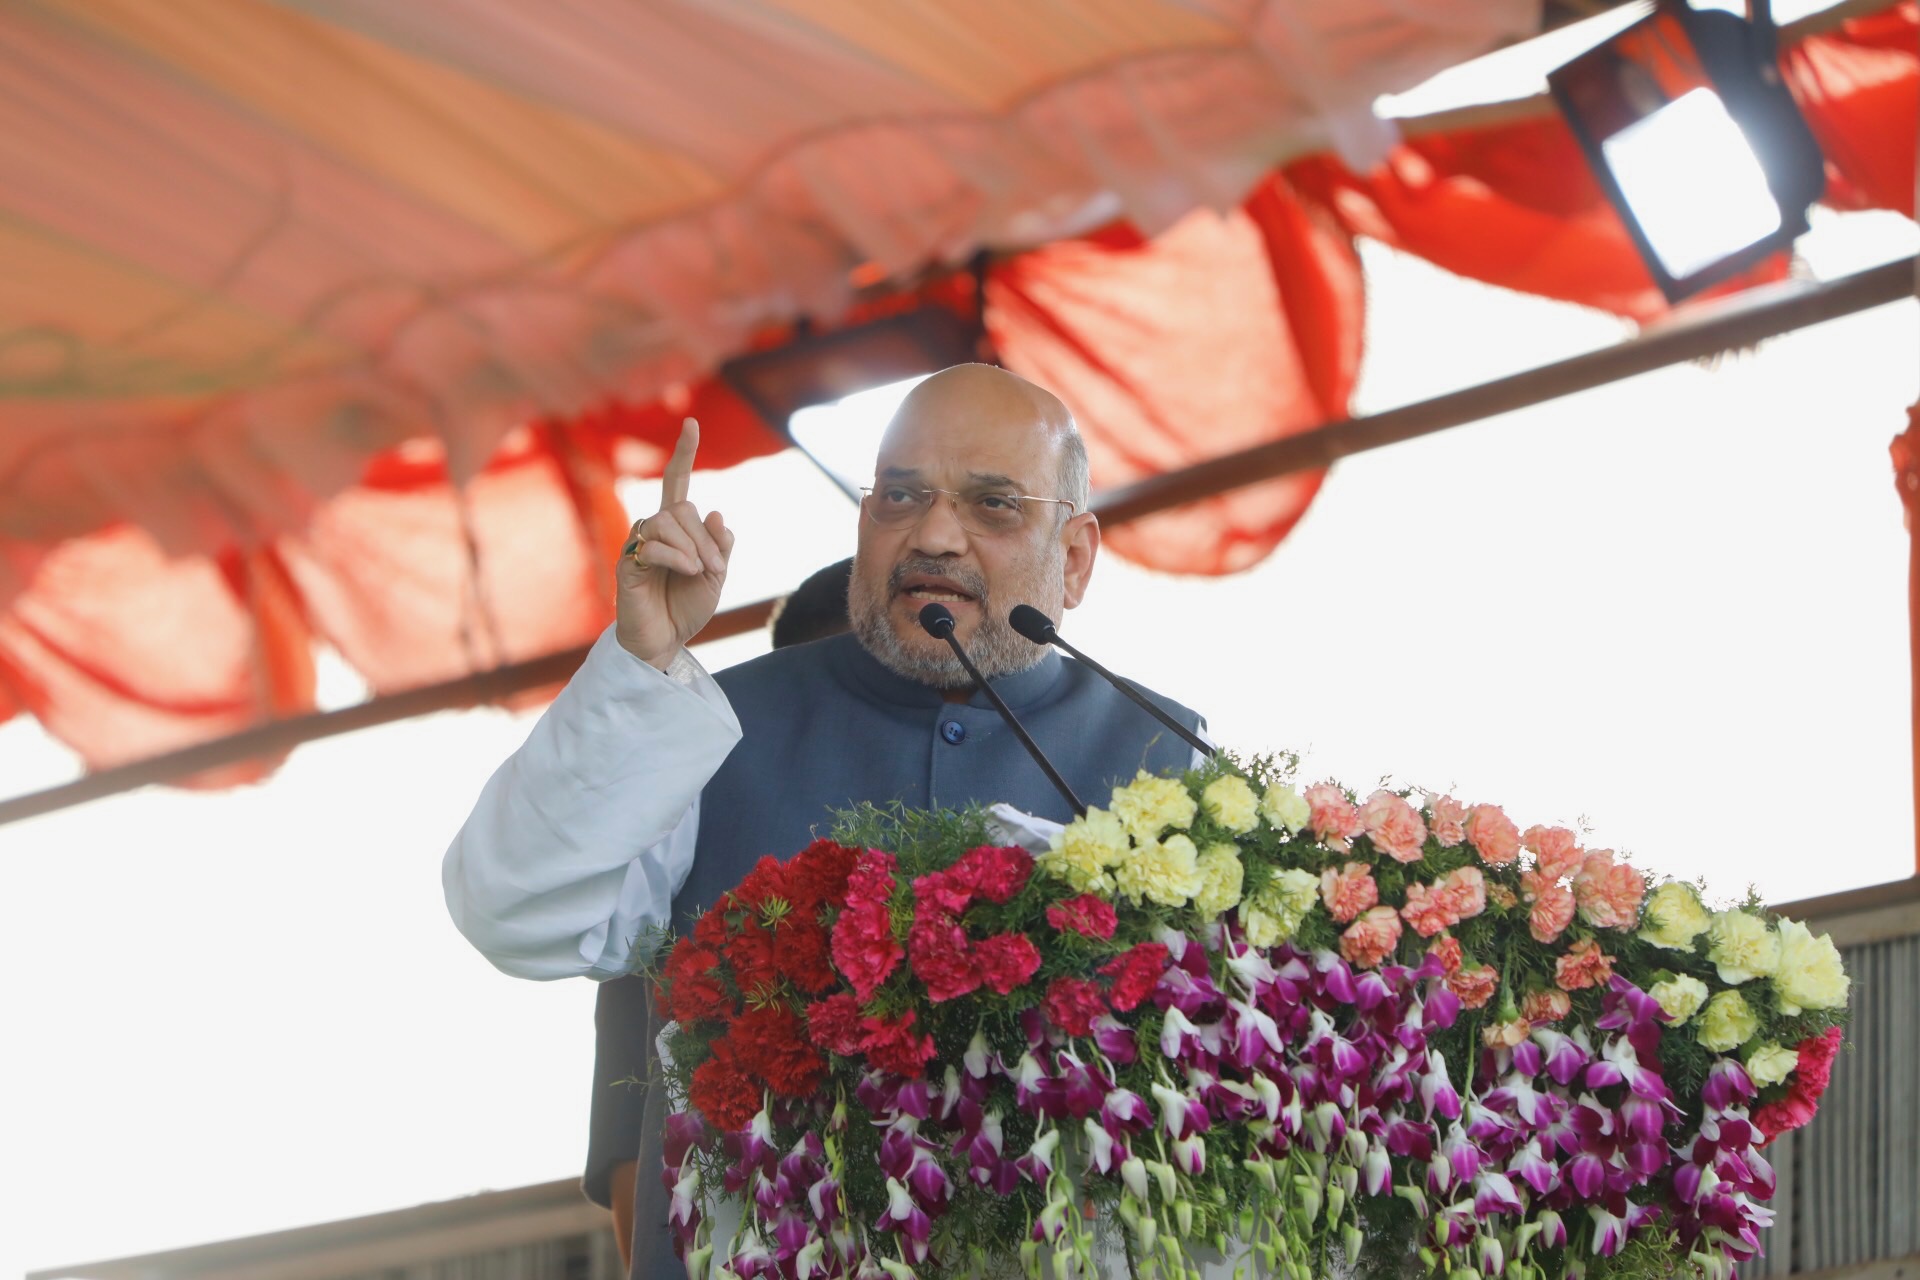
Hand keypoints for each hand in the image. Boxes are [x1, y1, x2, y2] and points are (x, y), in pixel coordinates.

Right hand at [615, 418, 734, 669]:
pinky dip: (677, 556)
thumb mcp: (715, 575)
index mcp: (676, 527)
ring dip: (693, 547)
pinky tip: (686, 571)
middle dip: (705, 537)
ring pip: (667, 521)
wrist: (664, 642)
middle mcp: (654, 529)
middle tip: (716, 568)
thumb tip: (715, 512)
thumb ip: (719, 546)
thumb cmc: (686, 607)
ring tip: (700, 573)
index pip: (676, 482)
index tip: (692, 422)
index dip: (684, 452)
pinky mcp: (628, 563)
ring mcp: (638, 543)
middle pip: (681, 507)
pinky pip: (653, 544)